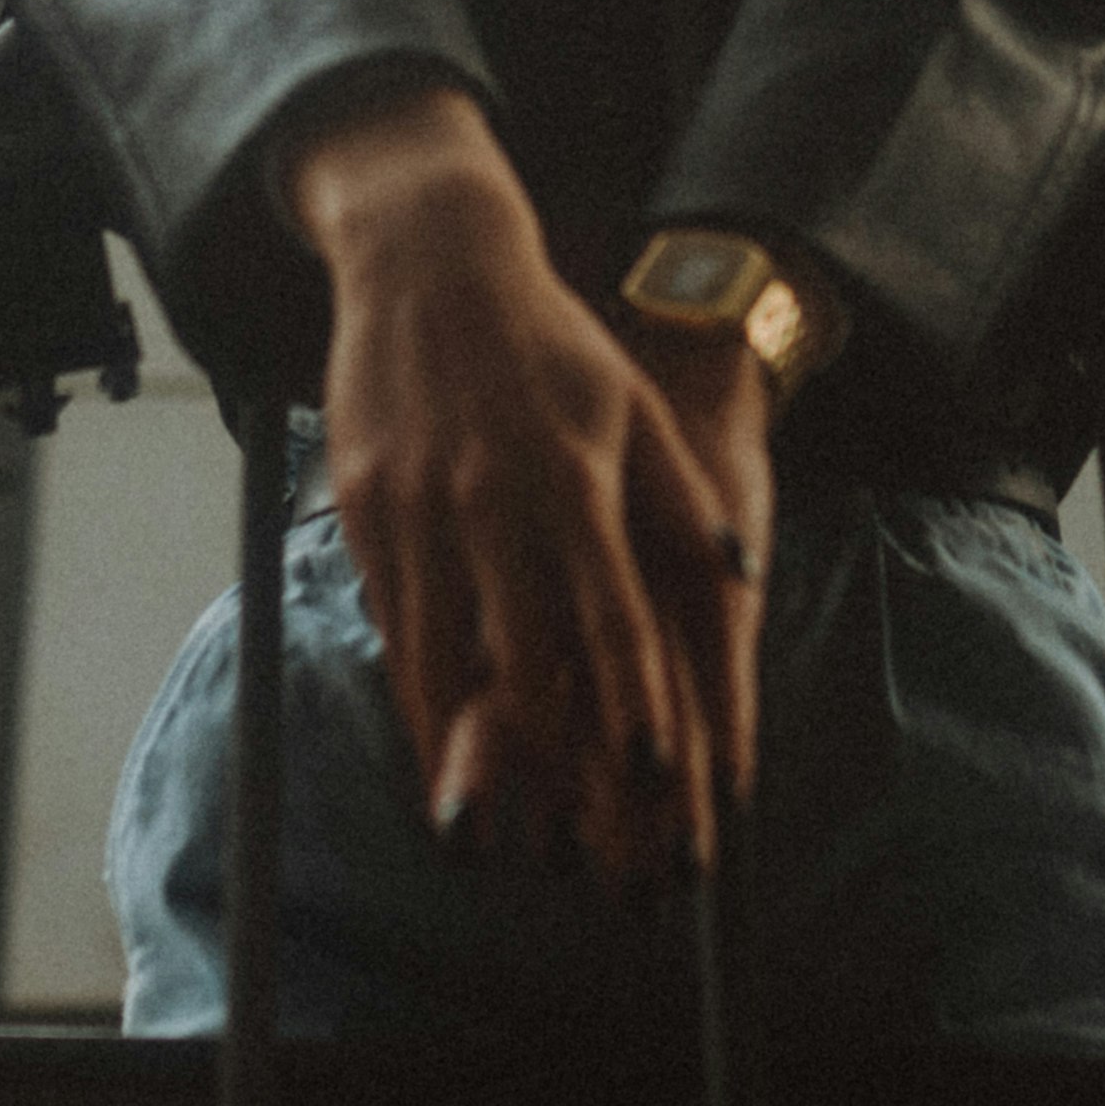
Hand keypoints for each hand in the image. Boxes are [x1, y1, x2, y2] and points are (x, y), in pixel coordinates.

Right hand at [281, 80, 752, 885]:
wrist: (429, 262)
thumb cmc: (549, 341)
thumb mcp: (631, 406)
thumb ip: (682, 498)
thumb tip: (740, 576)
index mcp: (571, 481)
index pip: (610, 617)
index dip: (633, 703)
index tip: (656, 780)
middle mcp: (492, 501)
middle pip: (521, 657)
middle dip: (551, 761)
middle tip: (573, 843)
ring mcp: (417, 507)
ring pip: (437, 657)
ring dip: (462, 751)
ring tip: (482, 831)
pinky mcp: (363, 507)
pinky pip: (387, 619)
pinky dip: (409, 690)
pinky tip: (428, 742)